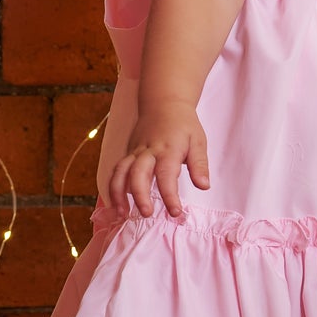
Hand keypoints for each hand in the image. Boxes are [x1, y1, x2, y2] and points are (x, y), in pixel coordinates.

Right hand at [106, 100, 209, 219]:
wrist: (164, 103)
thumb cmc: (184, 125)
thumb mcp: (198, 141)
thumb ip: (199, 165)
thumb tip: (204, 186)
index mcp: (169, 149)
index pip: (167, 175)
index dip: (170, 195)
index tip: (175, 212)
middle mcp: (149, 150)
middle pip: (138, 173)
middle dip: (139, 195)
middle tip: (147, 214)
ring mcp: (135, 150)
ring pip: (121, 171)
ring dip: (118, 193)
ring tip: (122, 214)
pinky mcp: (128, 152)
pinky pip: (117, 170)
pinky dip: (113, 187)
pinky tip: (116, 204)